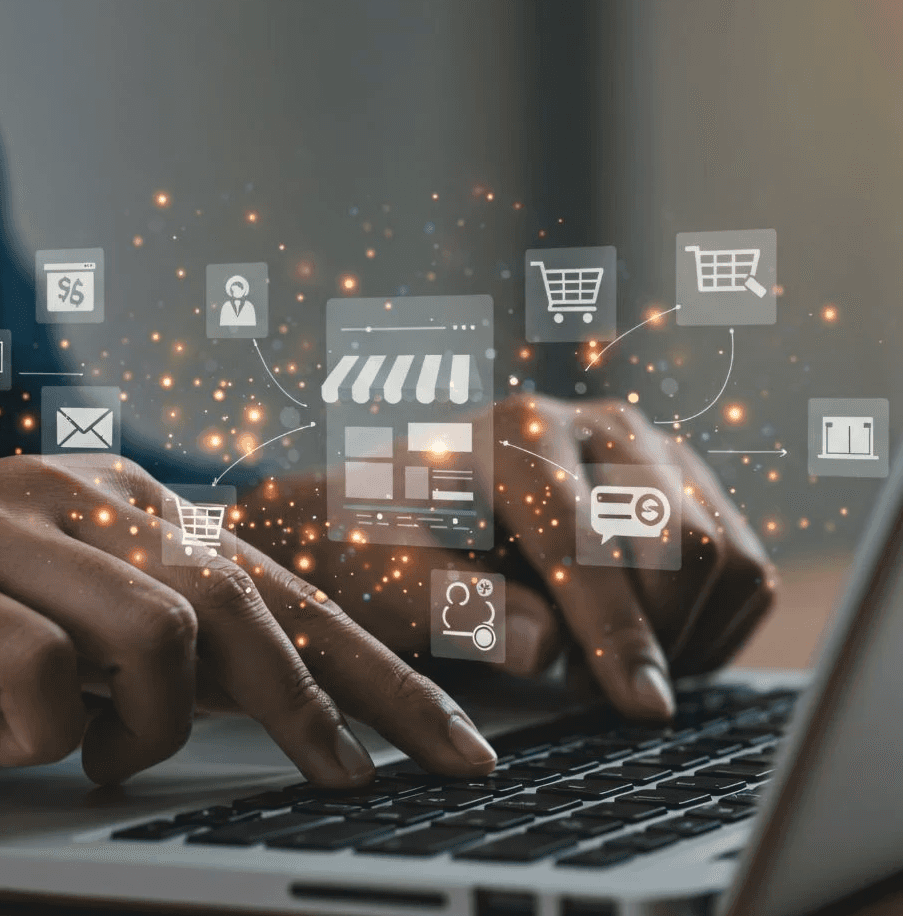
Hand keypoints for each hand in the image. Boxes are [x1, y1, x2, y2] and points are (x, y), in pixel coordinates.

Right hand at [0, 455, 496, 785]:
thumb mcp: (77, 616)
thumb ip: (169, 639)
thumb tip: (275, 700)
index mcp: (136, 499)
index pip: (286, 588)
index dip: (378, 670)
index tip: (453, 744)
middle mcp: (88, 494)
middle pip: (248, 601)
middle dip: (320, 706)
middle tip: (350, 781)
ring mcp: (6, 525)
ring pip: (159, 629)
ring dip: (150, 725)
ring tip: (107, 756)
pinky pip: (37, 669)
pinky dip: (46, 731)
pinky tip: (14, 740)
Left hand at [241, 394, 775, 720]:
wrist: (407, 509)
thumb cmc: (390, 544)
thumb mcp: (389, 576)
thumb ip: (454, 606)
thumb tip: (545, 645)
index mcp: (515, 433)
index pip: (585, 537)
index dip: (617, 631)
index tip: (642, 708)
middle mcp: (594, 424)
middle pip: (683, 540)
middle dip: (654, 634)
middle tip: (593, 687)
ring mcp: (649, 447)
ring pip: (726, 554)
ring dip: (685, 634)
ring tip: (606, 663)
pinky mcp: (684, 481)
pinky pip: (743, 567)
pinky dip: (713, 626)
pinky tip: (643, 643)